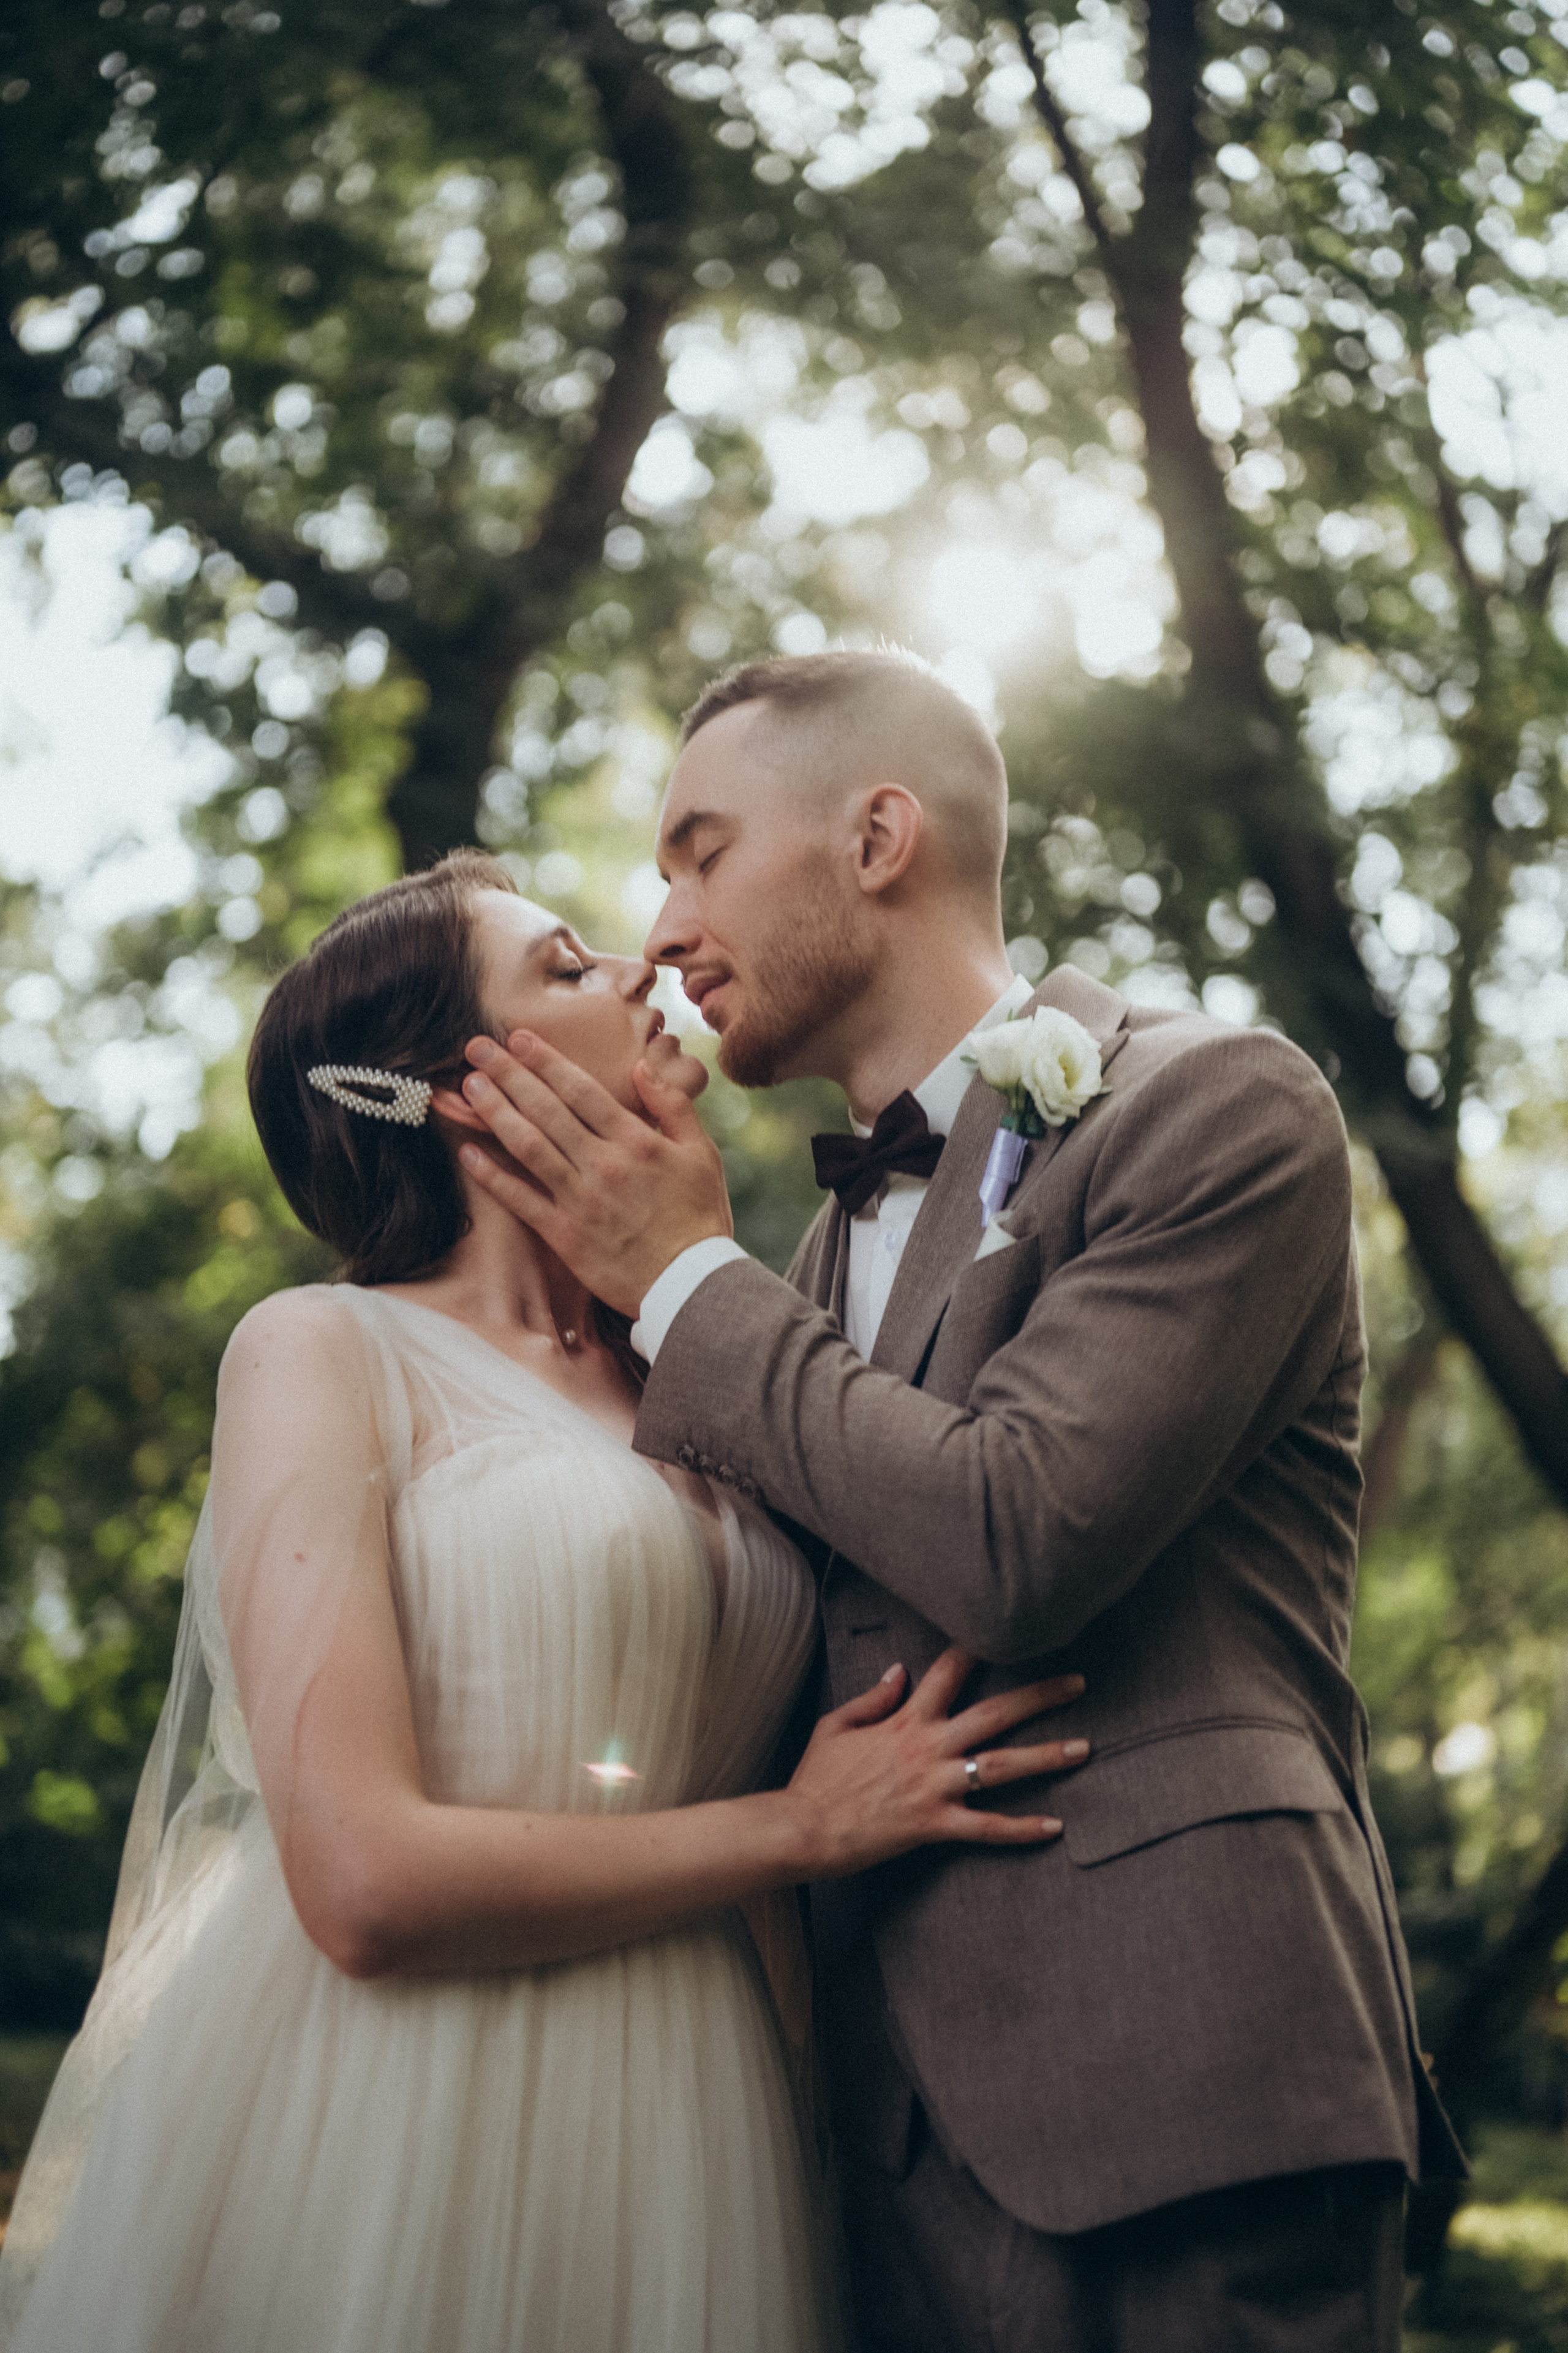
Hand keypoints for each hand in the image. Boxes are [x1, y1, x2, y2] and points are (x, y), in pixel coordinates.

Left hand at [457, 1034, 732, 1315]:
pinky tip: (468, 1152)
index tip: (518, 1038)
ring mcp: (580, 1201)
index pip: (581, 1090)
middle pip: (546, 1110)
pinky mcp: (565, 1237)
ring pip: (528, 1147)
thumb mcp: (702, 1153)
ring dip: (495, 1113)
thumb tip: (642, 1065)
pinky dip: (493, 1176)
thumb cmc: (700, 1217)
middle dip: (508, 1074)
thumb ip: (673, 1106)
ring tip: (468, 1086)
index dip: (546, 1061)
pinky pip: (521, 1201)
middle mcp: (603, 1165)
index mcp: (635, 1141)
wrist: (692, 1285)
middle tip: (476, 1048)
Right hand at [786, 1648, 1087, 1877]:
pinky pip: (987, 1828)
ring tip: (1084, 1748)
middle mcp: (928, 1746)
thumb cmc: (817, 1778)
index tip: (1010, 1631)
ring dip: (1046, 1756)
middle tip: (1078, 1682)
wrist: (804, 1827)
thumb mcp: (837, 1725)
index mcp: (906, 1719)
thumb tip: (900, 1670)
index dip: (978, 1648)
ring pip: (1002, 1766)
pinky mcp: (935, 1824)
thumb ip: (873, 1697)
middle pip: (995, 1712)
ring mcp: (935, 1785)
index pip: (948, 1671)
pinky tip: (1055, 1826)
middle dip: (1040, 1695)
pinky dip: (1022, 1829)